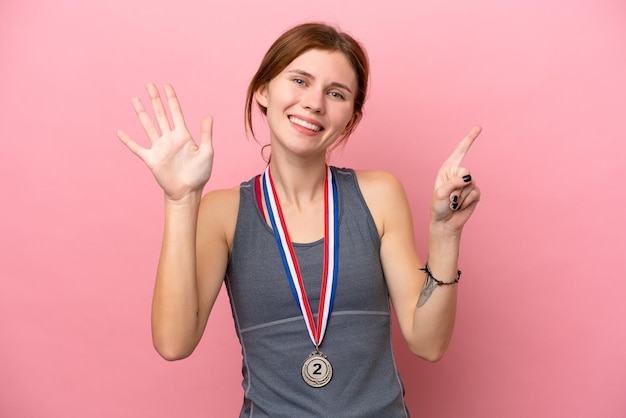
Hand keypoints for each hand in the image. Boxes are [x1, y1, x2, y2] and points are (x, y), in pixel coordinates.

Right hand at [117, 83, 213, 200]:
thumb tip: (209, 116)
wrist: (188, 191)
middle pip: (160, 114)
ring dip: (141, 113)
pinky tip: (119, 132)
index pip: (176, 112)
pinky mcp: (151, 159)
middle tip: (149, 84)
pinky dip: (128, 141)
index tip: (167, 85)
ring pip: (148, 126)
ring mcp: (159, 147)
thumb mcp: (207, 152)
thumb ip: (206, 134)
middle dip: (155, 99)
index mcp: (183, 135)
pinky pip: (137, 148)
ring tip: (135, 99)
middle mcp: (169, 138)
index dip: (171, 99)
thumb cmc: (199, 174)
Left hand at [430, 126, 481, 231]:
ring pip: (471, 185)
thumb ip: (453, 183)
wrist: (445, 223)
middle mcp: (458, 174)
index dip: (469, 139)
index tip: (479, 127)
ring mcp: (468, 183)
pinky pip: (475, 194)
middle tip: (450, 198)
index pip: (460, 151)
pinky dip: (467, 202)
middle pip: (466, 172)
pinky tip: (460, 206)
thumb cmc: (438, 207)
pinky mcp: (475, 193)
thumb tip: (469, 177)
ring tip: (454, 203)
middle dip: (458, 187)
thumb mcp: (441, 193)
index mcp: (447, 169)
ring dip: (461, 197)